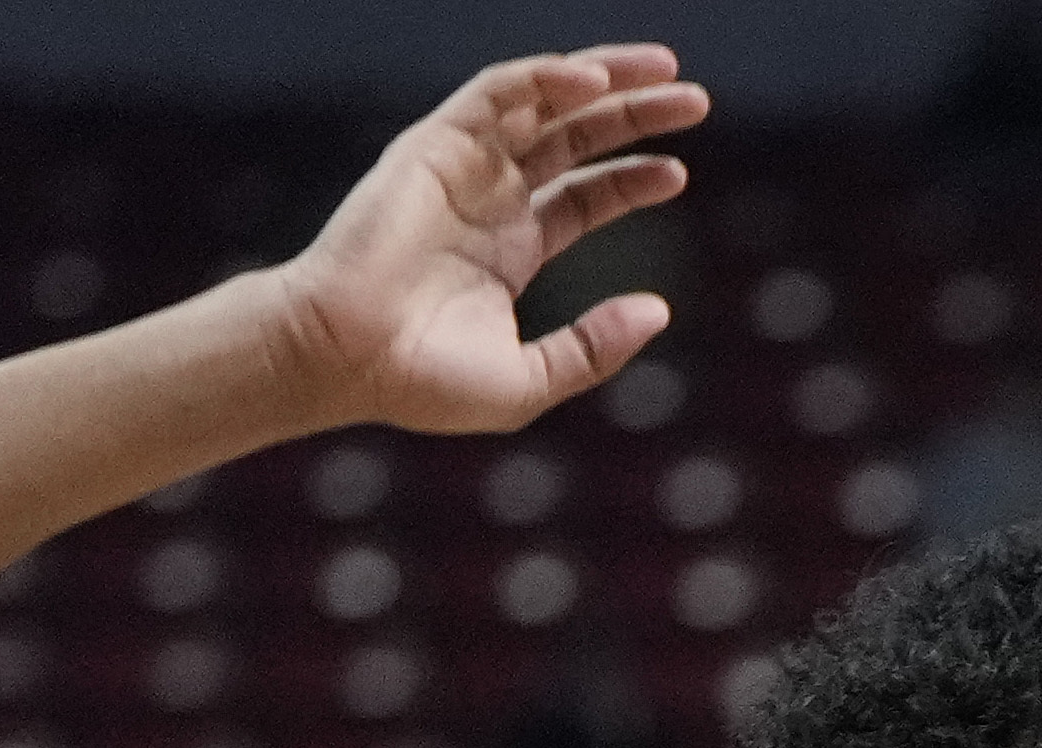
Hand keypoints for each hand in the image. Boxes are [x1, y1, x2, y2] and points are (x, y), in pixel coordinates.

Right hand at [271, 47, 708, 438]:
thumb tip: (659, 311)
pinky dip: (548, 77)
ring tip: (668, 72)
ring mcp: (463, 166)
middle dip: (636, 115)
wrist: (344, 355)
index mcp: (510, 248)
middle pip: (576, 139)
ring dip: (607, 79)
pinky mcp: (436, 142)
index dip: (632, 179)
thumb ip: (594, 350)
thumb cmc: (421, 381)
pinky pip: (500, 91)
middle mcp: (489, 199)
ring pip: (546, 102)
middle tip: (697, 101)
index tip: (678, 172)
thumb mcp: (528, 380)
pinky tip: (596, 82)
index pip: (584, 196)